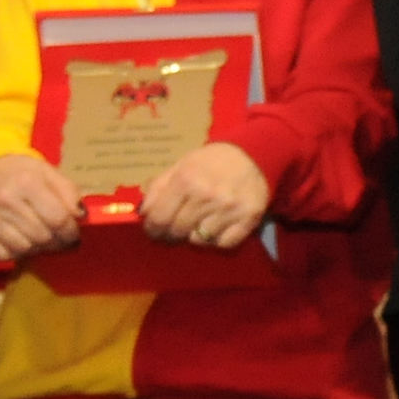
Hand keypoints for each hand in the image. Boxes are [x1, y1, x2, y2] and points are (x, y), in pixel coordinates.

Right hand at [0, 153, 82, 260]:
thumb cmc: (23, 174)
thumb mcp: (50, 173)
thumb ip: (69, 193)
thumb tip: (80, 216)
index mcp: (27, 182)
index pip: (58, 219)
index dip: (71, 231)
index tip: (74, 235)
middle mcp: (4, 200)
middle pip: (42, 237)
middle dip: (57, 242)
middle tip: (60, 239)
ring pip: (25, 249)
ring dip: (38, 248)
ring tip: (41, 238)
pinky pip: (4, 256)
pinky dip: (17, 253)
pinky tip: (22, 240)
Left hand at [140, 141, 270, 249]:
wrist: (254, 154)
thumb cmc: (212, 161)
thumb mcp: (181, 165)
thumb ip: (159, 187)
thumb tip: (143, 213)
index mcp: (186, 180)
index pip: (159, 218)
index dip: (152, 229)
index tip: (154, 230)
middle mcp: (206, 196)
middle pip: (178, 231)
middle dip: (173, 233)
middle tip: (176, 229)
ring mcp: (228, 209)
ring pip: (200, 240)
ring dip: (196, 235)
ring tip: (199, 223)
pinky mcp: (248, 219)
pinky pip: (223, 244)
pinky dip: (217, 240)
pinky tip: (217, 227)